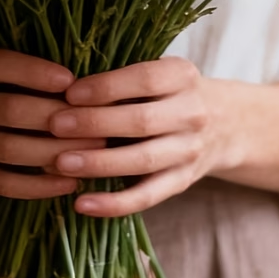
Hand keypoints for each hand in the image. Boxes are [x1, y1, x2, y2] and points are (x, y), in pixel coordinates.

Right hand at [0, 47, 106, 199]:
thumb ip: (15, 68)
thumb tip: (79, 79)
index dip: (34, 72)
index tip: (72, 80)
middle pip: (9, 110)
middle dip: (58, 117)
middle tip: (98, 122)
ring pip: (11, 150)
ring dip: (56, 152)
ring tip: (93, 152)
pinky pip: (4, 183)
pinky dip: (39, 185)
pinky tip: (68, 181)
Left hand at [48, 57, 232, 215]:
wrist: (224, 124)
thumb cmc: (170, 91)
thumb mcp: (158, 73)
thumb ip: (123, 78)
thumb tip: (64, 86)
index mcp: (182, 75)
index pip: (144, 79)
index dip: (106, 87)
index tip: (69, 93)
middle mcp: (192, 112)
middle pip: (141, 121)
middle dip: (94, 123)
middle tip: (54, 125)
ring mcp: (190, 150)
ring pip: (143, 160)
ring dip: (99, 164)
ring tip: (61, 163)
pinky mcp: (183, 182)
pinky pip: (147, 196)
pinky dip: (114, 204)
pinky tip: (82, 204)